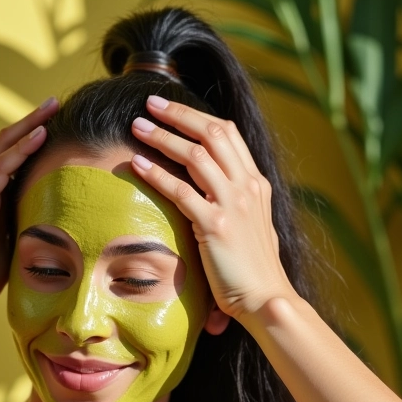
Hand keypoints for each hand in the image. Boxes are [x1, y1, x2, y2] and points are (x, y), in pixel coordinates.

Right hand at [0, 97, 59, 321]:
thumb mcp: (10, 246)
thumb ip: (24, 228)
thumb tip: (55, 227)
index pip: (12, 159)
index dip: (31, 139)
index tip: (55, 124)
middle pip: (7, 144)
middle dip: (31, 122)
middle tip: (54, 103)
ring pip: (5, 149)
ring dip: (29, 126)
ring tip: (51, 108)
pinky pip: (1, 169)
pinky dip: (21, 151)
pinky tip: (39, 136)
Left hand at [130, 96, 296, 322]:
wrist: (265, 297)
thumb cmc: (253, 268)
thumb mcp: (252, 224)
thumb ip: (236, 201)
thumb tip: (212, 188)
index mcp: (256, 183)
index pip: (228, 133)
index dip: (196, 115)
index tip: (169, 108)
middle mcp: (247, 187)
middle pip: (211, 133)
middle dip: (178, 114)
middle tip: (148, 104)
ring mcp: (233, 204)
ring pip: (195, 156)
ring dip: (162, 137)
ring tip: (136, 128)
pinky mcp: (216, 226)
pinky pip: (181, 191)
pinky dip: (156, 174)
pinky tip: (137, 165)